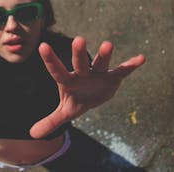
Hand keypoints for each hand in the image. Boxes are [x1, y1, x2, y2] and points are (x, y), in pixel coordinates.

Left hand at [30, 37, 144, 138]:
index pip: (57, 70)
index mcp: (69, 80)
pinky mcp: (113, 77)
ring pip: (101, 62)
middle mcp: (83, 73)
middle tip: (78, 39)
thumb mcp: (65, 112)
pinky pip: (122, 70)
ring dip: (104, 55)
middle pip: (80, 62)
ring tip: (108, 44)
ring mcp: (98, 73)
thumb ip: (51, 121)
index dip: (50, 59)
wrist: (94, 95)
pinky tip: (141, 58)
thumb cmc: (77, 99)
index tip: (42, 46)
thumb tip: (32, 134)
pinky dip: (131, 65)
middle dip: (79, 53)